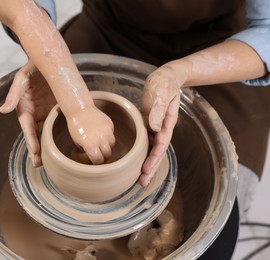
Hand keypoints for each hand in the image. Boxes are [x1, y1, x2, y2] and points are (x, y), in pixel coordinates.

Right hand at [0, 60, 55, 166]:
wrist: (47, 61)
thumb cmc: (32, 69)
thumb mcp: (22, 79)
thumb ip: (13, 95)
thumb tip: (3, 110)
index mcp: (24, 108)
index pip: (27, 128)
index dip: (31, 140)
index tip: (34, 151)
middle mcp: (34, 114)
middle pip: (36, 135)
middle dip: (37, 150)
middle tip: (39, 164)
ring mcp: (45, 113)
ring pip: (46, 133)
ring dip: (47, 147)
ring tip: (50, 161)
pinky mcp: (55, 110)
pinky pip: (56, 124)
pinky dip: (57, 135)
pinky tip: (62, 146)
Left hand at [66, 106, 114, 164]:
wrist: (80, 109)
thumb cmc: (75, 126)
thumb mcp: (77, 142)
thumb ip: (86, 150)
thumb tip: (93, 156)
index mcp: (91, 145)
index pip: (99, 160)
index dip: (97, 161)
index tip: (95, 160)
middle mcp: (101, 139)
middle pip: (108, 153)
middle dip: (103, 154)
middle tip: (99, 152)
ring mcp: (107, 131)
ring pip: (112, 144)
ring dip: (107, 145)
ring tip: (100, 141)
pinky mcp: (110, 124)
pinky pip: (112, 133)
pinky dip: (108, 135)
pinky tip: (100, 131)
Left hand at [140, 63, 185, 185]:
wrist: (165, 78)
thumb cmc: (163, 84)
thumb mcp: (161, 93)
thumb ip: (158, 110)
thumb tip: (154, 127)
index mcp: (167, 123)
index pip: (161, 144)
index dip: (154, 158)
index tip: (145, 169)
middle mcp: (163, 128)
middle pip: (158, 152)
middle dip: (151, 168)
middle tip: (142, 183)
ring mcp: (157, 128)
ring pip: (153, 151)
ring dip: (147, 165)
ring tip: (140, 180)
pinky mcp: (150, 126)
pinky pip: (147, 144)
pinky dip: (143, 155)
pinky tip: (137, 163)